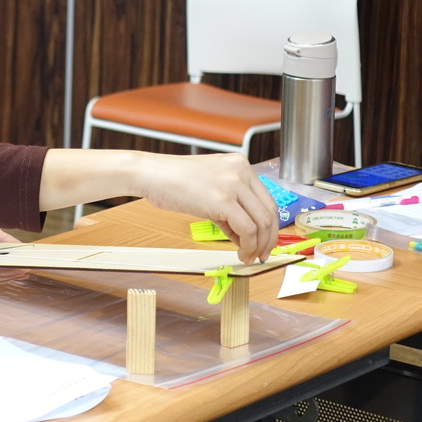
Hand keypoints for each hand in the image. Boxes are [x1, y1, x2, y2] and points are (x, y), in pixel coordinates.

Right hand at [138, 153, 278, 262]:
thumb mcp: (210, 190)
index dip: (270, 225)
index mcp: (240, 165)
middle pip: (269, 211)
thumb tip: (244, 235)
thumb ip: (231, 209)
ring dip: (257, 245)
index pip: (267, 199)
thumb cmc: (173, 181)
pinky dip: (246, 245)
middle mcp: (241, 171)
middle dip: (268, 238)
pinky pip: (246, 228)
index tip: (265, 241)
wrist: (152, 174)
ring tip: (248, 257)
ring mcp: (233, 184)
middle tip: (262, 254)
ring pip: (261, 222)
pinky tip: (239, 252)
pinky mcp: (223, 199)